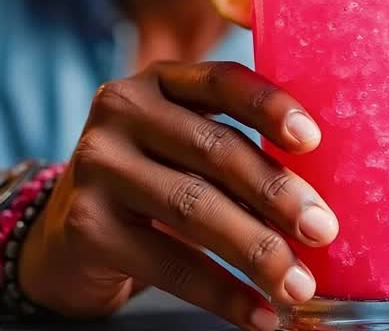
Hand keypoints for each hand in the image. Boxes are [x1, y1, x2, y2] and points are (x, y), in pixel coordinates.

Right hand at [17, 61, 337, 329]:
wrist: (65, 239)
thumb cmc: (151, 185)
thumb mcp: (183, 146)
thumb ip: (234, 148)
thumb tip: (320, 197)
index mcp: (159, 81)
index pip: (221, 82)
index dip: (270, 106)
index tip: (312, 140)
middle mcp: (121, 111)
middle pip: (215, 150)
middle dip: (277, 194)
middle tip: (323, 230)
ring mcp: (98, 166)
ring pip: (195, 207)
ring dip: (257, 251)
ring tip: (298, 283)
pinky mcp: (87, 225)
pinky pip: (170, 263)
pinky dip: (223, 294)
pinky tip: (259, 314)